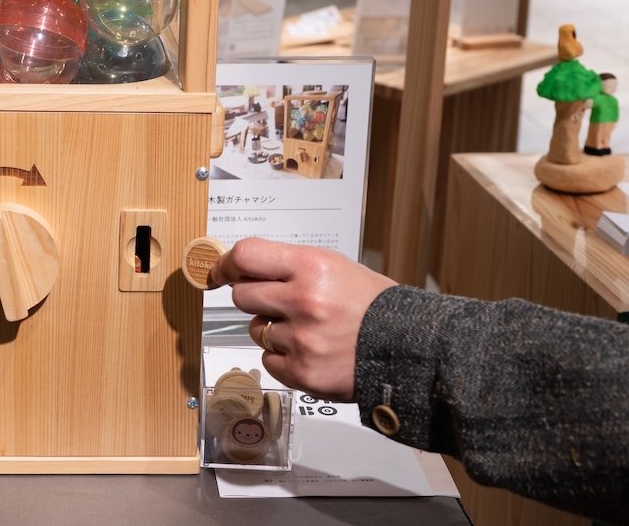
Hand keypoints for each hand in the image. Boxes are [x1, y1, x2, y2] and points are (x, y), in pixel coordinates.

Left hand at [209, 238, 396, 400]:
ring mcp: (301, 339)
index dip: (226, 264)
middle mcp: (303, 301)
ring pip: (256, 331)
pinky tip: (310, 351)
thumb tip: (243, 268)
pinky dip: (283, 358)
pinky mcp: (302, 372)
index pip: (246, 256)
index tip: (219, 272)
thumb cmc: (373, 305)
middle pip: (243, 296)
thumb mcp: (334, 267)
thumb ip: (289, 266)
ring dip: (272, 330)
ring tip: (307, 329)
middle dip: (254, 299)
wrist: (409, 347)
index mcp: (311, 266)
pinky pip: (269, 361)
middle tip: (279, 303)